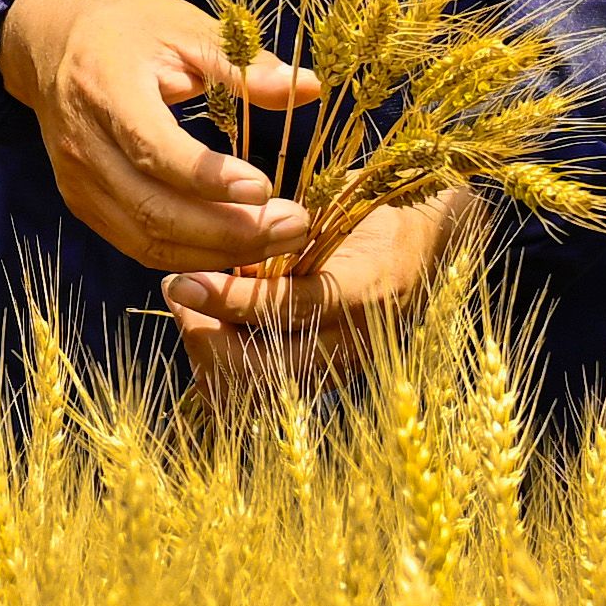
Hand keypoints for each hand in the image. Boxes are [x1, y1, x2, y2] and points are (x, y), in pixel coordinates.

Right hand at [0, 0, 319, 275]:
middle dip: (228, 229)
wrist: (49, 35)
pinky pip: (136, 244)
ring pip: (146, 239)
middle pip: (153, 208)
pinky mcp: (82, 202)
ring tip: (276, 241)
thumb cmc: (125, 25)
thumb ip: (242, 64)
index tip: (264, 187)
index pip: (153, 149)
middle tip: (292, 226)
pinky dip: (187, 256)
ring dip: (215, 252)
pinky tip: (234, 248)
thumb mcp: (184, 27)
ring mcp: (77, 180)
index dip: (208, 177)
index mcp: (106, 88)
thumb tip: (310, 88)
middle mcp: (84, 144)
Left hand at [163, 183, 463, 389]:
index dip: (228, 300)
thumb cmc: (373, 215)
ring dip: (210, 356)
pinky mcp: (326, 381)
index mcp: (362, 290)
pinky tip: (210, 335)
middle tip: (180, 291)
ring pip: (257, 390)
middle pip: (264, 368)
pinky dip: (226, 374)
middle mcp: (353, 342)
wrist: (426, 245)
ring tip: (191, 311)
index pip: (285, 310)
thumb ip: (283, 238)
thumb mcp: (334, 209)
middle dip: (206, 335)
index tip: (184, 280)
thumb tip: (226, 252)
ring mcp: (340, 369)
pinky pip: (263, 395)